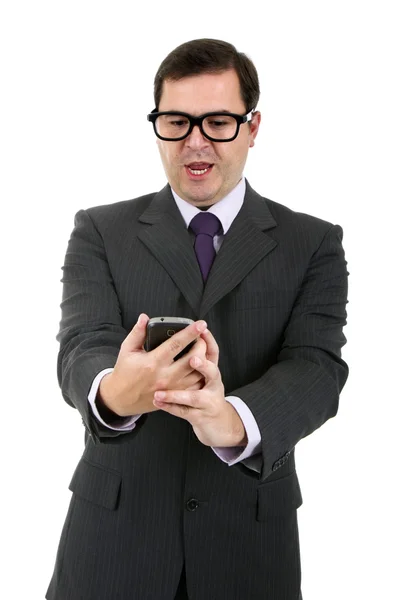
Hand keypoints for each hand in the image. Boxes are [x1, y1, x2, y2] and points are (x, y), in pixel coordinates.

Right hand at [97, 314, 208, 416]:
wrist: (121, 399)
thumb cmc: (124, 373)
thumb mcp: (127, 350)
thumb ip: (137, 333)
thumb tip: (144, 317)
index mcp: (153, 362)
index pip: (176, 344)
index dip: (190, 333)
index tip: (200, 324)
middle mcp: (165, 376)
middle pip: (193, 358)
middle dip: (201, 345)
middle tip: (201, 336)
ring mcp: (173, 388)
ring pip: (198, 373)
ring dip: (204, 359)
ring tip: (202, 348)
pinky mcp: (176, 396)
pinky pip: (195, 384)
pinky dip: (200, 374)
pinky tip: (199, 364)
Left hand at [153, 329, 246, 447]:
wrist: (218, 423)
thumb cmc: (206, 393)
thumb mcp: (206, 374)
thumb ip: (194, 354)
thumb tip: (182, 339)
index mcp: (211, 370)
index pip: (213, 351)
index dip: (208, 340)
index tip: (201, 329)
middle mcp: (212, 384)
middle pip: (211, 372)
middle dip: (202, 365)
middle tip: (192, 359)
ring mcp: (207, 401)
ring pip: (194, 396)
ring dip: (176, 394)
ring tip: (159, 392)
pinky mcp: (199, 416)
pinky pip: (184, 411)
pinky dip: (170, 406)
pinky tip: (157, 401)